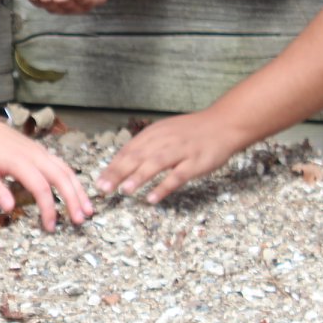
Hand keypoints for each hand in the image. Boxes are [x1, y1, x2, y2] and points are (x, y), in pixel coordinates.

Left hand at [0, 119, 93, 231]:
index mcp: (19, 162)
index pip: (41, 188)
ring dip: (78, 190)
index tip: (50, 226)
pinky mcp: (41, 152)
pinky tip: (77, 191)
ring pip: (66, 170)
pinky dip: (73, 179)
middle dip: (73, 200)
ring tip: (87, 209)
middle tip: (80, 220)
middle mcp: (35, 156)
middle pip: (62, 178)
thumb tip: (10, 208)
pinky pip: (62, 165)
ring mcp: (40, 152)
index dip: (48, 208)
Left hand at [94, 110, 247, 203]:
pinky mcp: (196, 162)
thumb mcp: (164, 132)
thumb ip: (145, 146)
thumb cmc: (191, 132)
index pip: (128, 151)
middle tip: (103, 189)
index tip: (98, 181)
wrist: (223, 123)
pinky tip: (152, 198)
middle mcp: (164, 141)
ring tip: (124, 191)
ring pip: (155, 164)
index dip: (112, 166)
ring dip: (138, 177)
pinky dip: (163, 187)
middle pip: (137, 157)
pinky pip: (177, 176)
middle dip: (118, 173)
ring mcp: (181, 151)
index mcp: (153, 134)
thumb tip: (122, 163)